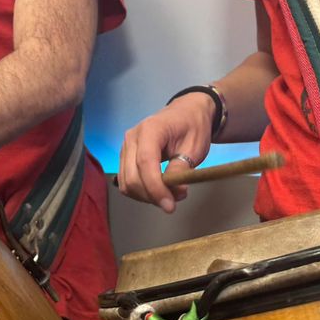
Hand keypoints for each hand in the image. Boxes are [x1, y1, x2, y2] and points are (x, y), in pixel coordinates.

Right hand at [117, 94, 213, 213]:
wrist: (185, 113)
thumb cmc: (192, 127)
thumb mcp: (194, 146)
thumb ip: (181, 167)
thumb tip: (173, 191)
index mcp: (150, 129)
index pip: (145, 162)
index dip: (155, 187)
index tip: (169, 205)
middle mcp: (131, 138)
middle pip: (132, 176)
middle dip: (152, 195)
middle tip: (177, 198)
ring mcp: (125, 147)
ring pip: (126, 182)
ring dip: (147, 196)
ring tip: (170, 193)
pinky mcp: (125, 157)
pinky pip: (126, 181)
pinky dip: (141, 192)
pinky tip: (157, 190)